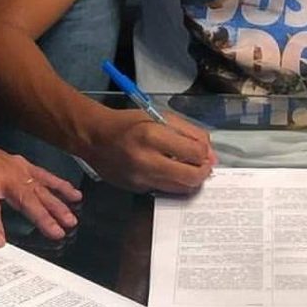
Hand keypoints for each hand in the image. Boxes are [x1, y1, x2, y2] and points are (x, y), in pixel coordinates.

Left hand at [0, 134, 81, 246]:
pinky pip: (44, 175)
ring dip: (57, 204)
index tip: (0, 243)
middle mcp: (3, 172)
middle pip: (24, 196)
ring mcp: (17, 168)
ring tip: (71, 221)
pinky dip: (61, 185)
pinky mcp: (23, 166)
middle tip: (56, 233)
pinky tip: (76, 196)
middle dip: (41, 215)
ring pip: (39, 188)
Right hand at [80, 108, 214, 193]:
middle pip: (190, 177)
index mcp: (152, 135)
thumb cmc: (129, 123)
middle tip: (204, 164)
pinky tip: (172, 171)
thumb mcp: (160, 116)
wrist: (96, 139)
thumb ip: (189, 132)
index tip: (206, 151)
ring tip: (190, 167)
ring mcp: (141, 179)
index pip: (193, 152)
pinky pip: (166, 190)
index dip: (206, 153)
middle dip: (204, 172)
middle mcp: (146, 160)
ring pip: (180, 188)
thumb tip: (210, 152)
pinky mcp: (138, 190)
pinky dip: (175, 182)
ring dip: (192, 180)